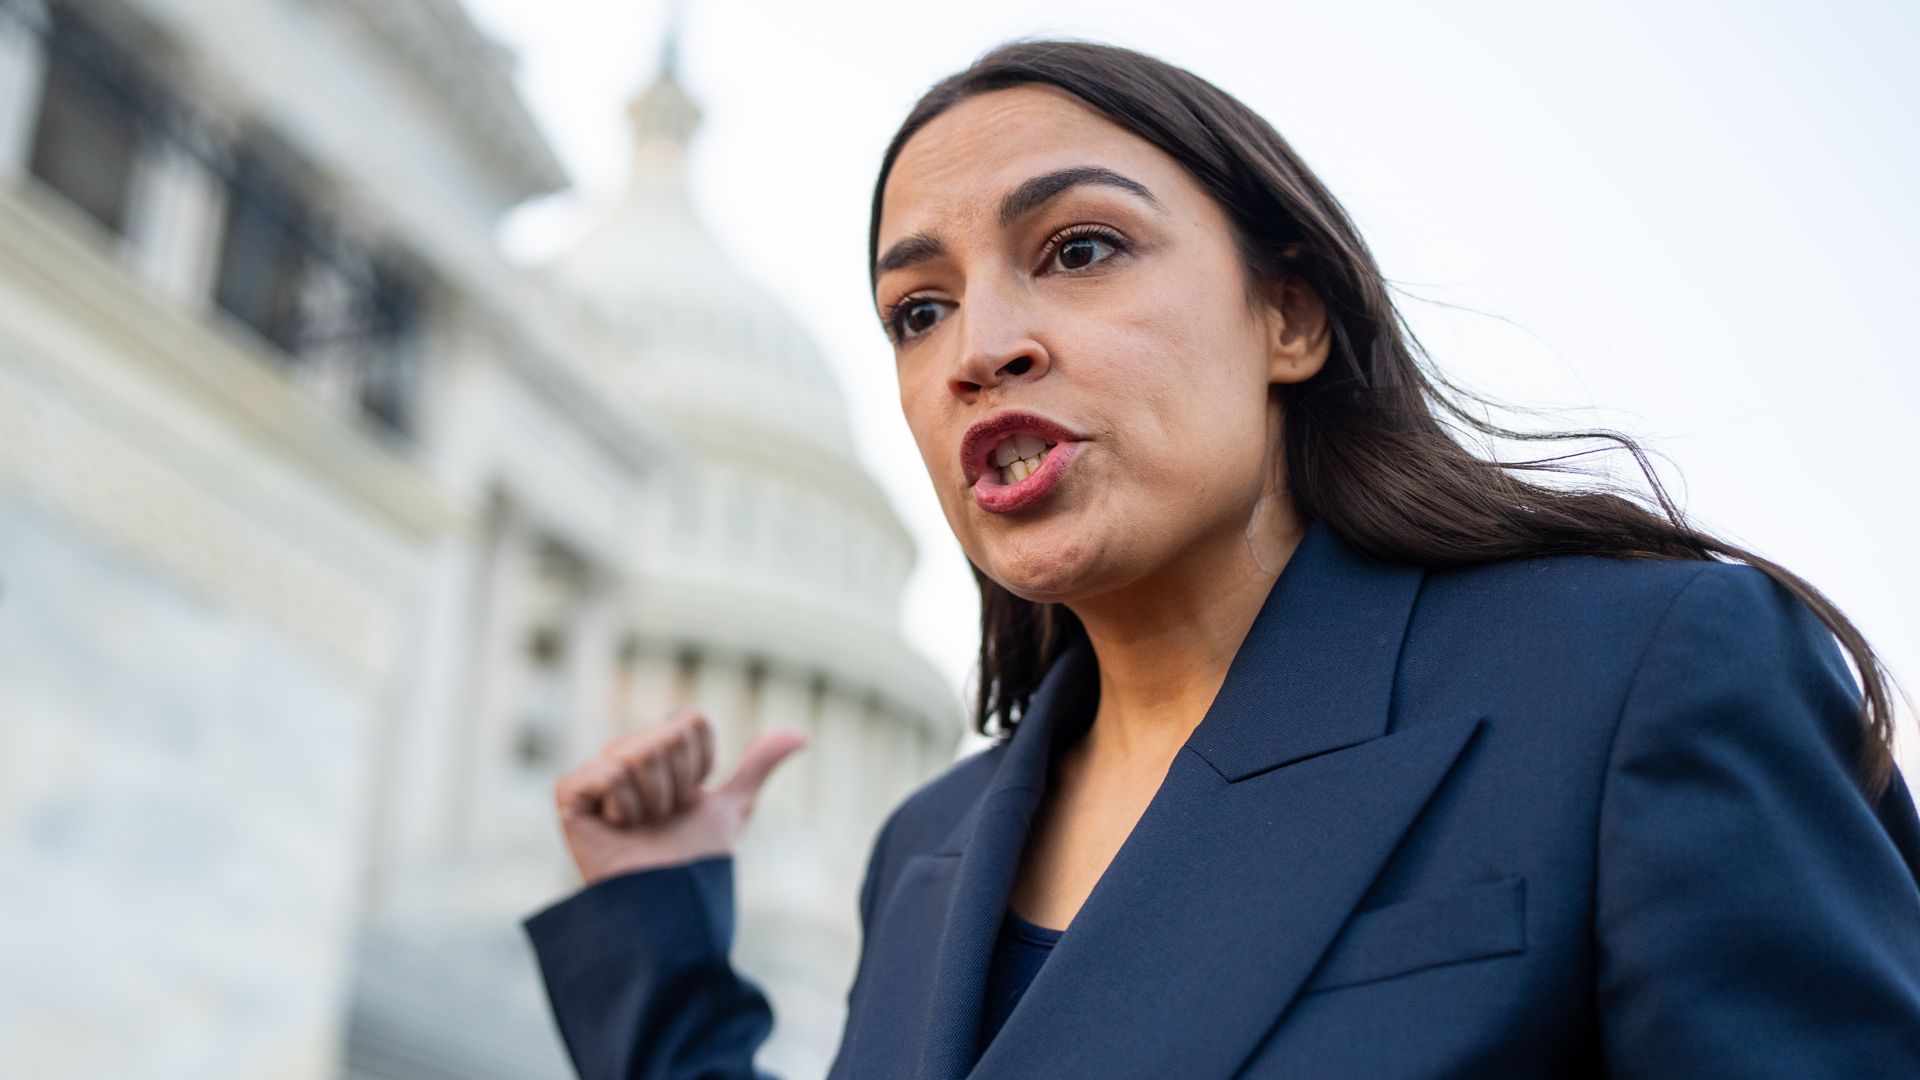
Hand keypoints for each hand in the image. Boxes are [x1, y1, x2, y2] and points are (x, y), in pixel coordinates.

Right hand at [553, 707, 809, 886]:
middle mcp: (624, 753)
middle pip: (668, 735)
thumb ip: (756, 766)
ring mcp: (595, 772)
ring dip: (653, 801)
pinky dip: (622, 807)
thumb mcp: (730, 807)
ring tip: (640, 826)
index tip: (691, 798)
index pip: (692, 722)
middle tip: (663, 817)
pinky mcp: (570, 792)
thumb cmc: (692, 860)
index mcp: (658, 750)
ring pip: (640, 754)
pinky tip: (614, 827)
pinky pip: (608, 773)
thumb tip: (802, 734)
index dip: (702, 765)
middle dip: (678, 785)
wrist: (664, 907)